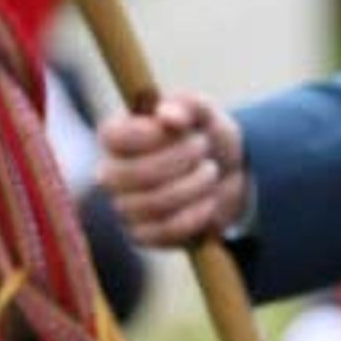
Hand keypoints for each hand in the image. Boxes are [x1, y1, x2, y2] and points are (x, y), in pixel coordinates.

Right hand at [96, 91, 248, 247]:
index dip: (149, 133)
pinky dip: (195, 215)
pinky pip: (165, 231)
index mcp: (117, 137)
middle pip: (133, 174)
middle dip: (179, 159)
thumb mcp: (204, 111)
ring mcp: (124, 207)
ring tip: (211, 171)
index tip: (182, 127)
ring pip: (153, 204)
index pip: (112, 137)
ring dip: (193, 185)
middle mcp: (111, 174)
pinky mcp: (143, 236)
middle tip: (204, 146)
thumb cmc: (204, 135)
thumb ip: (187, 104)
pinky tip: (209, 200)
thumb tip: (167, 114)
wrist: (228, 176)